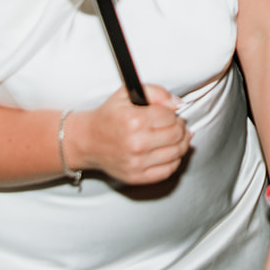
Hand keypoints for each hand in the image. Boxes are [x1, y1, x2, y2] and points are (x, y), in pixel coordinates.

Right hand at [66, 85, 188, 184]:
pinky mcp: (136, 177)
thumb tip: (178, 104)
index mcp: (134, 120)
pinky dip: (174, 161)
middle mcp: (136, 143)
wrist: (87, 141)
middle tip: (177, 125)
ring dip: (182, 144)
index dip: (175, 114)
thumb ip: (156, 92)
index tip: (171, 114)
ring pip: (176, 153)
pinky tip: (170, 153)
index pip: (171, 117)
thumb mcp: (127, 94)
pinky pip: (167, 171)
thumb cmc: (108, 116)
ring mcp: (136, 163)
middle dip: (181, 128)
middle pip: (176, 135)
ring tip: (176, 138)